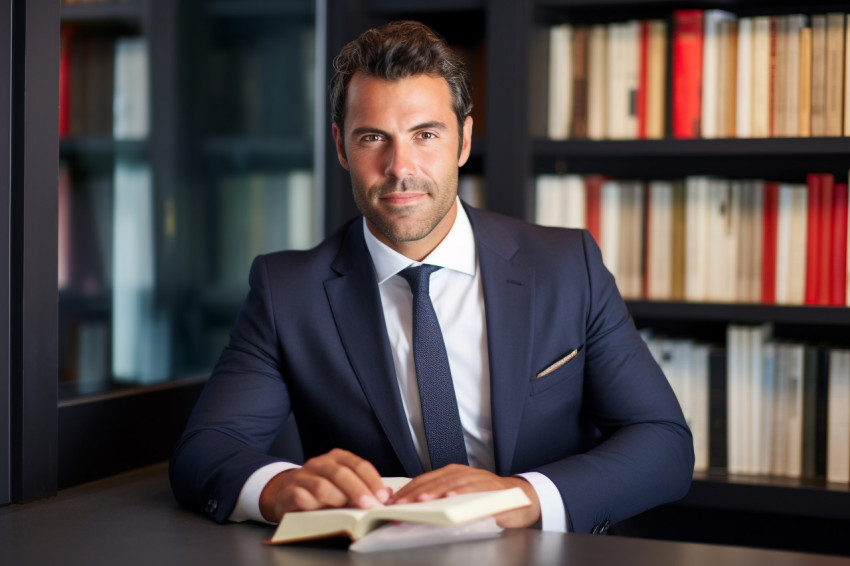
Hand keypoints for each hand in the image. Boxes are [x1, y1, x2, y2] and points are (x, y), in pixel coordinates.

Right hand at [259, 448, 390, 521]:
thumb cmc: (322, 490)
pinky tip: (320, 512)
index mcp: (336, 458)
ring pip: (322, 486)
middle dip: (357, 490)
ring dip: (337, 500)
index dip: (372, 480)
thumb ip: (363, 488)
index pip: (358, 465)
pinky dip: (313, 506)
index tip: (383, 496)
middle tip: (369, 505)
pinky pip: (302, 498)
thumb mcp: (343, 486)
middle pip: (341, 473)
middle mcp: (319, 463)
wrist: (287, 492)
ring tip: (345, 512)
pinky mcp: (289, 492)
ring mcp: (302, 476)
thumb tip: (388, 496)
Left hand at [388, 464, 540, 528]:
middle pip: (432, 480)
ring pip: (449, 482)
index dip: (406, 491)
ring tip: (420, 500)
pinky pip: (472, 487)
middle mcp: (460, 472)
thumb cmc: (486, 501)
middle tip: (399, 504)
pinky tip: (449, 498)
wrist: (521, 499)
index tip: (391, 503)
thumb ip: (441, 503)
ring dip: (433, 491)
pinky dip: (459, 491)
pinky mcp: (489, 484)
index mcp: (449, 475)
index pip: (423, 480)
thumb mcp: (460, 501)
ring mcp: (475, 477)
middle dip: (414, 493)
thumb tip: (413, 514)